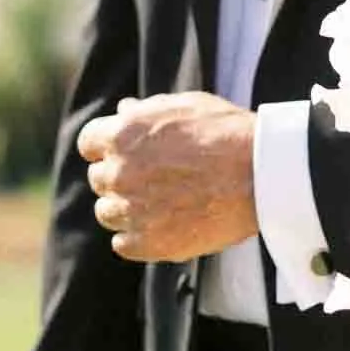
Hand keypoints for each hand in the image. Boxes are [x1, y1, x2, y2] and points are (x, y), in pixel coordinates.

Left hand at [81, 94, 257, 261]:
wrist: (260, 175)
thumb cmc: (228, 134)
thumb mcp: (186, 106)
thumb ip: (147, 112)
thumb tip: (123, 110)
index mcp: (122, 134)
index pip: (89, 143)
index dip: (104, 147)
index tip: (120, 153)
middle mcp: (119, 172)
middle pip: (99, 179)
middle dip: (120, 177)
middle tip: (153, 178)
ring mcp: (132, 210)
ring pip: (108, 213)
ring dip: (126, 208)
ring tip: (160, 204)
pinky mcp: (149, 243)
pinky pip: (122, 243)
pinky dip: (136, 237)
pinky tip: (161, 226)